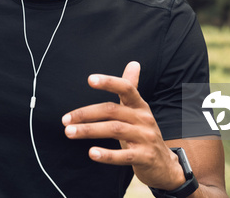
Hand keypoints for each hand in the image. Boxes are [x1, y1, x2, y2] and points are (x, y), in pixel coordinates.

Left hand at [61, 61, 185, 189]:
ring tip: (70, 132)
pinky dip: (107, 155)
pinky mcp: (144, 157)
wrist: (164, 164)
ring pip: (114, 130)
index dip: (109, 82)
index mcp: (140, 106)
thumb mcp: (138, 110)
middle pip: (112, 111)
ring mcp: (145, 138)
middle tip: (65, 119)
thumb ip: (132, 88)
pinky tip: (92, 153)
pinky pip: (124, 156)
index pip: (126, 88)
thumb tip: (133, 63)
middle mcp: (144, 119)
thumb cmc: (143, 133)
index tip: (90, 79)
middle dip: (86, 114)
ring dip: (89, 131)